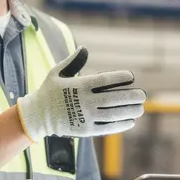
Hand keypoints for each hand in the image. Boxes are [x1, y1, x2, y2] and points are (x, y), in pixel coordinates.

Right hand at [16, 46, 145, 140]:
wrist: (37, 117)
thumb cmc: (48, 92)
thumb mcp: (56, 73)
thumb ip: (73, 62)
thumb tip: (84, 48)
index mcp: (78, 86)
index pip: (104, 80)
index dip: (119, 78)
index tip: (131, 77)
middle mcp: (83, 102)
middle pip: (112, 99)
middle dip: (130, 97)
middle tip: (143, 95)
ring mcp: (84, 117)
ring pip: (112, 114)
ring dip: (129, 111)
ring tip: (141, 108)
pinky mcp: (85, 130)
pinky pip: (106, 128)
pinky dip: (120, 125)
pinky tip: (130, 121)